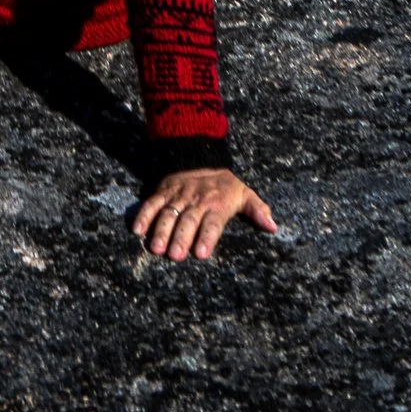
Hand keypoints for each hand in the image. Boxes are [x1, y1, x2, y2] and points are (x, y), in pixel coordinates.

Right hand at [131, 165, 277, 261]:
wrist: (200, 154)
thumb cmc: (225, 184)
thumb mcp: (244, 193)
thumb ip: (257, 210)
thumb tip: (273, 226)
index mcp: (217, 204)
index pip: (212, 223)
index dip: (207, 237)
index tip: (200, 253)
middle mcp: (197, 200)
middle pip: (188, 221)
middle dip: (181, 238)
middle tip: (174, 256)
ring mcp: (178, 195)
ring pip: (168, 213)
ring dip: (161, 230)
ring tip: (156, 248)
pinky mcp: (163, 191)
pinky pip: (152, 203)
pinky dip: (144, 215)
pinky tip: (137, 229)